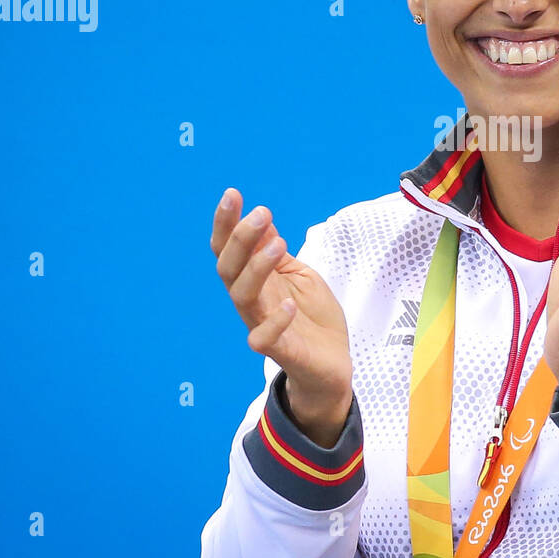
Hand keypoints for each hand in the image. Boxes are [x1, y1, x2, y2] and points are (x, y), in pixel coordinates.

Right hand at [211, 187, 352, 446]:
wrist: (331, 364)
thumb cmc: (312, 317)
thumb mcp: (298, 274)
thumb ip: (277, 253)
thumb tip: (262, 219)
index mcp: (255, 279)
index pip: (229, 249)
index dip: (227, 223)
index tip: (233, 194)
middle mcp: (252, 300)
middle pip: (229, 268)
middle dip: (240, 237)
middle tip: (262, 213)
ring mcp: (262, 325)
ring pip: (242, 295)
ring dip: (256, 267)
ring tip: (279, 243)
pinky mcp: (280, 350)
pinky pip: (264, 339)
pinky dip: (274, 321)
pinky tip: (289, 304)